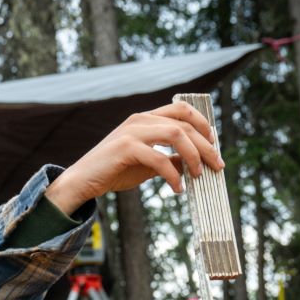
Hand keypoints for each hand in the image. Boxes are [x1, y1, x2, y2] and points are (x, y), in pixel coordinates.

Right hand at [43, 102, 223, 212]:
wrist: (82, 181)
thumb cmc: (114, 171)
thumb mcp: (147, 164)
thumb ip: (169, 159)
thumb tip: (193, 163)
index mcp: (146, 118)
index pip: (182, 110)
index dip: (203, 125)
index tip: (214, 145)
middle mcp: (140, 119)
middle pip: (185, 124)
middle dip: (206, 146)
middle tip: (217, 166)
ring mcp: (132, 131)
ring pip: (176, 135)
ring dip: (194, 156)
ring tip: (198, 175)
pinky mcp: (125, 148)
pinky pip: (160, 158)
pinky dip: (173, 175)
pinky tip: (177, 188)